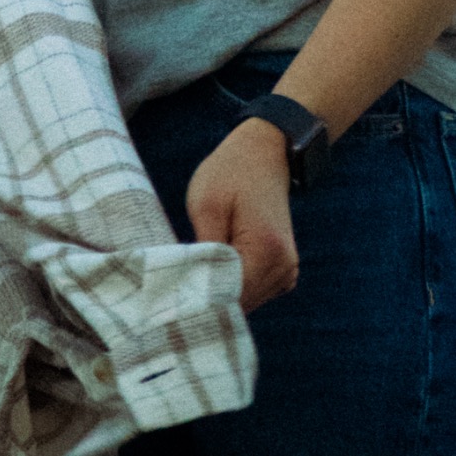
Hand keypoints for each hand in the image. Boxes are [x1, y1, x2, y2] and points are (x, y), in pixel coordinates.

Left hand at [184, 116, 300, 313]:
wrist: (264, 151)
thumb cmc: (230, 172)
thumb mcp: (206, 206)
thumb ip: (203, 253)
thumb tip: (191, 291)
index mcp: (267, 250)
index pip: (228, 297)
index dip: (196, 300)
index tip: (168, 297)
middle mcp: (284, 267)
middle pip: (237, 304)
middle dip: (206, 298)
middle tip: (174, 285)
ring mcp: (287, 271)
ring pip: (244, 302)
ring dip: (219, 294)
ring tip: (193, 273)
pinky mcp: (283, 270)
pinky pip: (252, 293)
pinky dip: (232, 287)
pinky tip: (215, 269)